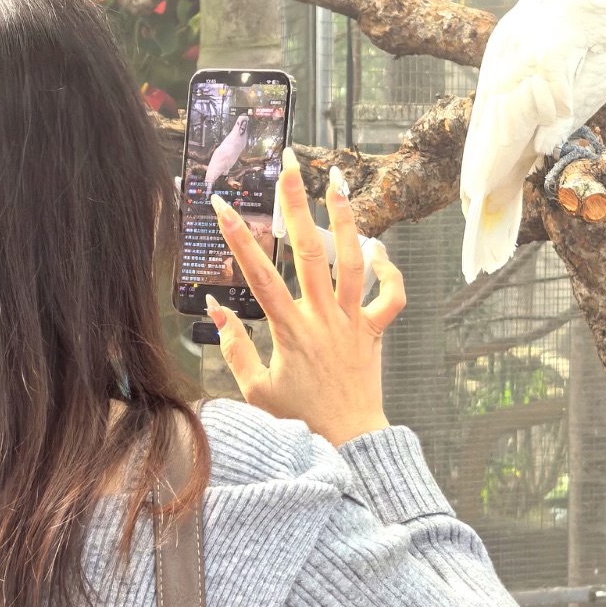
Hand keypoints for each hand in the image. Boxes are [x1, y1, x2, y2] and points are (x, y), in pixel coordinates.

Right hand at [205, 149, 405, 445]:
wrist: (349, 442)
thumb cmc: (299, 419)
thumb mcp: (255, 388)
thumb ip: (234, 345)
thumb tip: (216, 307)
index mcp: (290, 330)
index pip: (260, 275)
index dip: (240, 238)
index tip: (223, 204)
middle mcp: (323, 318)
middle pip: (310, 252)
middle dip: (297, 204)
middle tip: (290, 164)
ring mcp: (352, 321)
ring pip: (352, 261)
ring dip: (345, 218)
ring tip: (338, 180)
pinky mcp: (374, 331)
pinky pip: (390, 296)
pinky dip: (389, 270)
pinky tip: (378, 246)